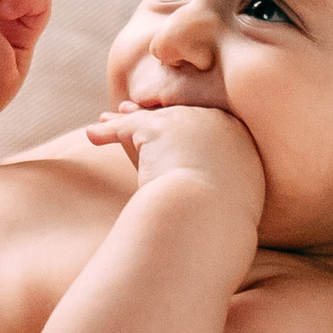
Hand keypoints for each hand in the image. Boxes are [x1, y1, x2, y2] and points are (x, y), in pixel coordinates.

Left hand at [86, 102, 267, 222]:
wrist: (210, 215)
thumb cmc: (224, 221)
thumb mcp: (234, 200)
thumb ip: (221, 188)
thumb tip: (213, 201)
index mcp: (240, 142)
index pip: (205, 129)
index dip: (182, 130)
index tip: (168, 133)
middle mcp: (217, 124)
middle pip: (178, 118)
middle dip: (152, 117)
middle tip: (131, 111)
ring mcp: (188, 122)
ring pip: (150, 119)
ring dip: (126, 121)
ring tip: (106, 120)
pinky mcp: (159, 127)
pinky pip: (126, 127)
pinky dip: (106, 132)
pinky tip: (92, 135)